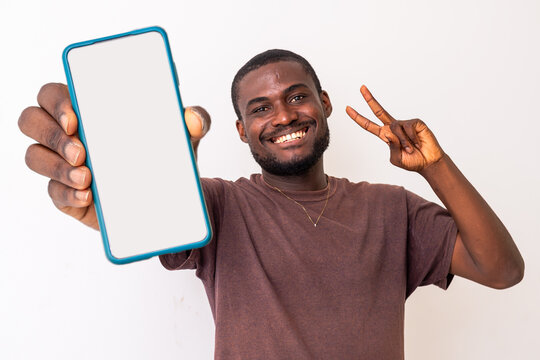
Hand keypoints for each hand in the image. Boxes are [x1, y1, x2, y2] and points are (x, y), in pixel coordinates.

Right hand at [19, 83, 210, 229]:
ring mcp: (63, 164)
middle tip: (81, 150)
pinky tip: (88, 195)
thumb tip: (194, 117)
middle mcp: (68, 134)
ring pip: (35, 157)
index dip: (56, 102)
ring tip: (87, 177)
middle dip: (50, 133)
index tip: (76, 117)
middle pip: (32, 121)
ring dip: (56, 166)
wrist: (168, 198)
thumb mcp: (183, 139)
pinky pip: (52, 192)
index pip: (54, 94)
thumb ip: (193, 122)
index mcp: (89, 111)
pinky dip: (67, 193)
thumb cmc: (164, 157)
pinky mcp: (67, 194)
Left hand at [346, 85, 443, 171]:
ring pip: (394, 127)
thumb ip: (390, 146)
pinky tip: (417, 142)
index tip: (347, 108)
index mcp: (385, 136)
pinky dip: (411, 138)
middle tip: (361, 87)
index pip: (368, 125)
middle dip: (369, 99)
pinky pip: (407, 127)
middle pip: (378, 111)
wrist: (428, 162)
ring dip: (402, 142)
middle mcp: (393, 127)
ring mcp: (404, 124)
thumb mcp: (396, 158)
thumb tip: (389, 132)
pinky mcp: (415, 122)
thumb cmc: (412, 161)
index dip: (358, 118)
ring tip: (410, 149)